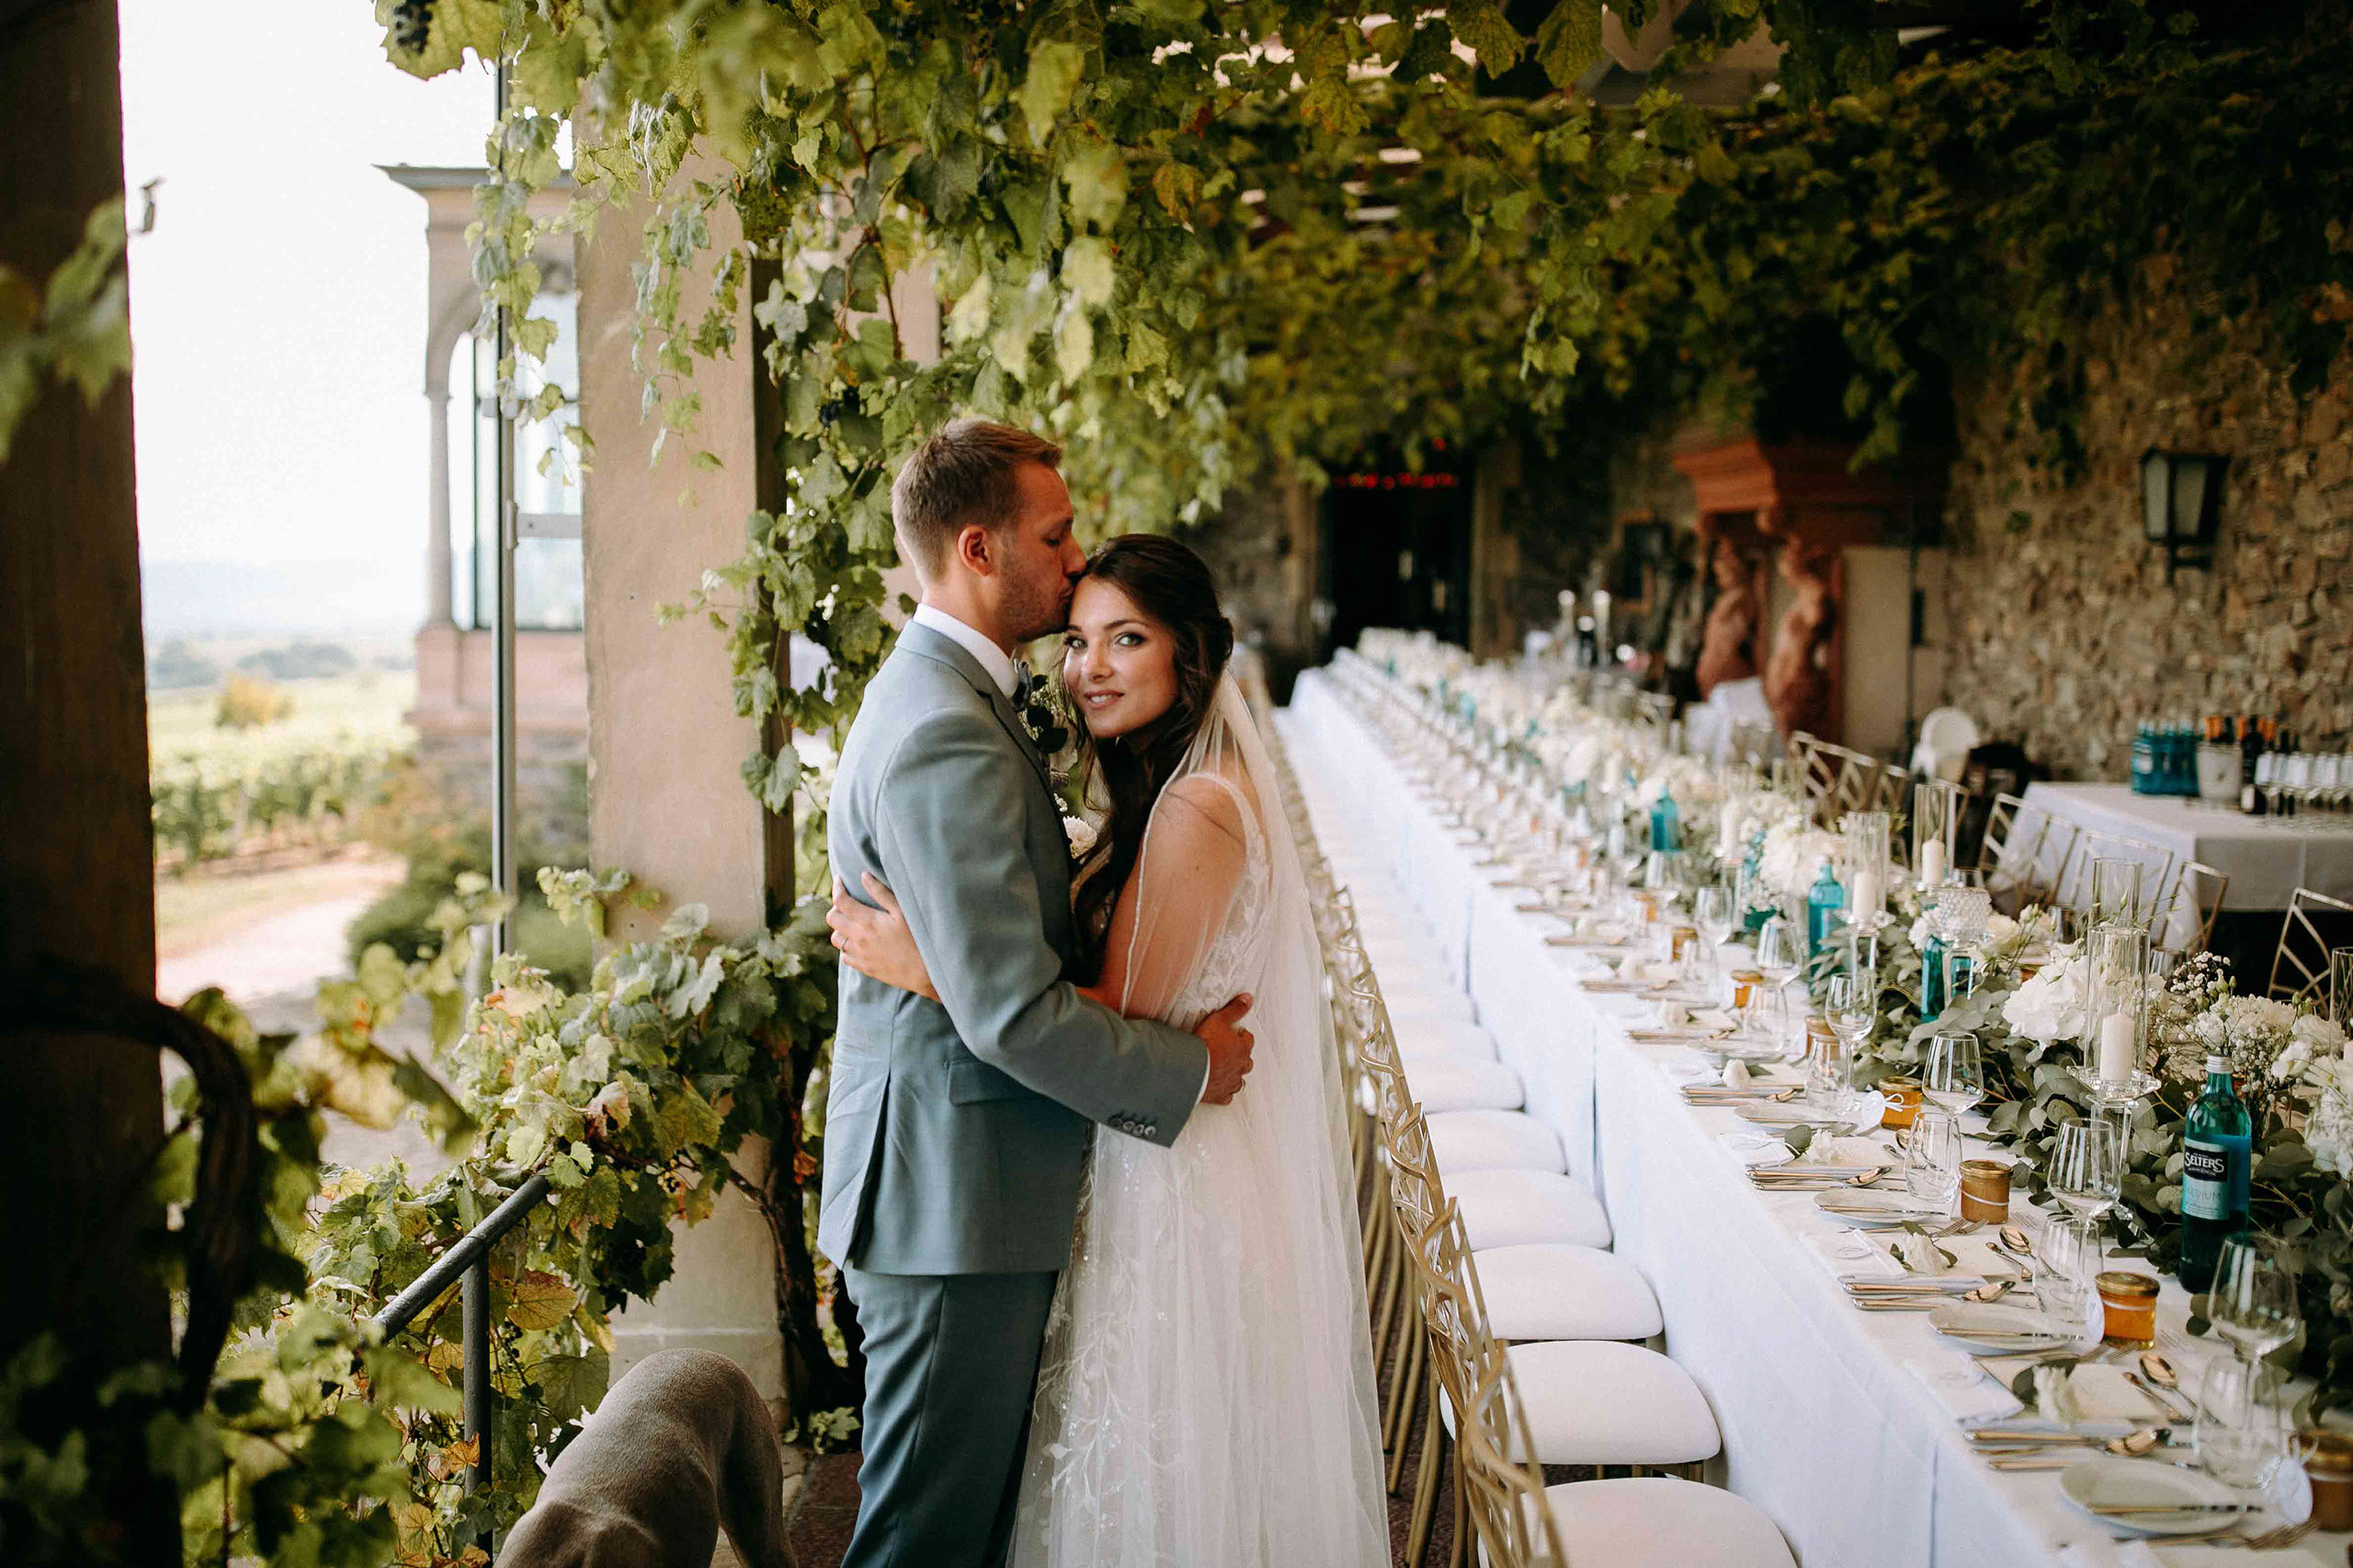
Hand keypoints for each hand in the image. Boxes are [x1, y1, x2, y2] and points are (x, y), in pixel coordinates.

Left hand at [828, 873, 939, 1000]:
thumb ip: (881, 893)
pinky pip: (844, 956)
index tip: (839, 880)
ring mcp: (859, 954)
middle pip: (832, 919)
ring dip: (840, 928)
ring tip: (852, 923)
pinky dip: (847, 947)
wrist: (924, 971)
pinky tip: (859, 943)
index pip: (841, 901)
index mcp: (868, 921)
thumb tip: (863, 875)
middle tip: (847, 903)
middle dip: (836, 907)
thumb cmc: (917, 938)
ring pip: (836, 939)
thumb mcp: (902, 911)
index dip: (837, 888)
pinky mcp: (864, 967)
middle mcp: (859, 938)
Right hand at [1195, 993, 1254, 1104]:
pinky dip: (1225, 1092)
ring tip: (1227, 1071)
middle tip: (1230, 1052)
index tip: (1236, 1033)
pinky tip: (1220, 1089)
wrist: (1192, 1069)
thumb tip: (1248, 998)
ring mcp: (1231, 1082)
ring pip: (1239, 1081)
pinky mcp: (1220, 1095)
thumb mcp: (1220, 1020)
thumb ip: (1235, 1009)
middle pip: (1247, 1062)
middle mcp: (1240, 1067)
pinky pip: (1227, 1096)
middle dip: (1241, 1057)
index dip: (1242, 1036)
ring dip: (1234, 1075)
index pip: (1248, 1040)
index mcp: (1242, 1049)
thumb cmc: (1206, 1043)